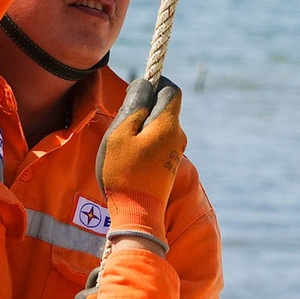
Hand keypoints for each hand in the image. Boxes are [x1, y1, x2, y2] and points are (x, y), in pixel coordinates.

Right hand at [95, 77, 186, 244]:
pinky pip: (158, 143)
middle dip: (145, 107)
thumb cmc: (124, 172)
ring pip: (160, 126)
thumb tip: (144, 83)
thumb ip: (134, 105)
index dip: (154, 83)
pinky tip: (129, 157)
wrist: (137, 215)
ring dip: (142, 127)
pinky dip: (145, 142)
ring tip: (122, 144)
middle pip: (165, 108)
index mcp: (168, 124)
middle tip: (121, 121)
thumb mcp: (120, 134)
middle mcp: (178, 136)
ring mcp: (175, 153)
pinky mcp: (169, 166)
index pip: (171, 89)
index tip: (135, 90)